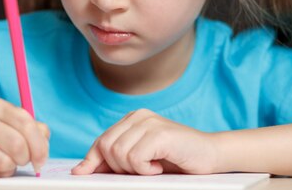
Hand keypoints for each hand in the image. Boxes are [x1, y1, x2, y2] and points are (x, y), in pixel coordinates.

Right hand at [0, 98, 49, 176]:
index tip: (41, 158)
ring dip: (13, 167)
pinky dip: (0, 173)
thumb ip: (31, 128)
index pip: (27, 124)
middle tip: (24, 161)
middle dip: (27, 158)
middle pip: (18, 144)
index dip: (40, 144)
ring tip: (8, 161)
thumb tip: (44, 143)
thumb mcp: (8, 121)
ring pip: (6, 162)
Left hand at [72, 109, 217, 174]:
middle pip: (106, 147)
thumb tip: (80, 171)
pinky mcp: (160, 133)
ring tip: (152, 168)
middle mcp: (138, 116)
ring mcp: (149, 122)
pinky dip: (145, 170)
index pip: (101, 141)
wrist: (211, 157)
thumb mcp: (140, 160)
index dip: (91, 160)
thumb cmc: (176, 160)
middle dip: (117, 167)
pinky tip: (159, 166)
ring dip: (134, 170)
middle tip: (140, 172)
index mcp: (132, 119)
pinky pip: (135, 158)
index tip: (82, 175)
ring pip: (118, 154)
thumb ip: (114, 161)